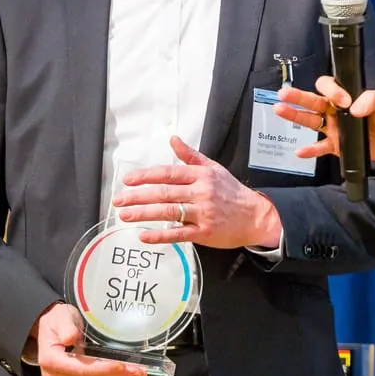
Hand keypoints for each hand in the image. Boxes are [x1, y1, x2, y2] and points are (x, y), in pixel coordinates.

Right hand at [29, 303, 147, 375]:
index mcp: (51, 360)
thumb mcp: (60, 317)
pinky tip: (126, 373)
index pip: (80, 369)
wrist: (51, 325)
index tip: (120, 365)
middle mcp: (57, 375)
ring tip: (137, 372)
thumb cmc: (56, 320)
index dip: (101, 369)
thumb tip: (70, 337)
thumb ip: (65, 326)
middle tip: (137, 370)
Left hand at [113, 136, 281, 248]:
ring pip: (168, 212)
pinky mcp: (204, 233)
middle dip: (138, 197)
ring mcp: (203, 213)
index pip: (168, 173)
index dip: (146, 176)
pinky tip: (144, 235)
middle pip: (164, 193)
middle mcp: (201, 193)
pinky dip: (159, 235)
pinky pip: (178, 234)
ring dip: (143, 214)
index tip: (128, 181)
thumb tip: (173, 140)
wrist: (255, 216)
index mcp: (201, 176)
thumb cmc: (232, 192)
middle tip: (119, 200)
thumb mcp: (214, 168)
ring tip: (125, 216)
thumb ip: (190, 155)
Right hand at [276, 76, 374, 164]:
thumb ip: (372, 99)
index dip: (332, 91)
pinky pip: (320, 147)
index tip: (344, 101)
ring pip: (310, 121)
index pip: (329, 87)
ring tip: (279, 110)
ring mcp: (333, 128)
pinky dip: (310, 150)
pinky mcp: (336, 145)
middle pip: (312, 101)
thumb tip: (355, 108)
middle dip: (298, 97)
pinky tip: (299, 151)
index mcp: (344, 95)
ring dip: (295, 116)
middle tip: (284, 93)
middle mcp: (334, 110)